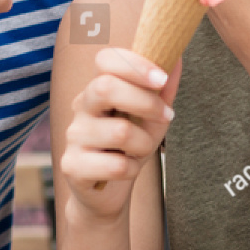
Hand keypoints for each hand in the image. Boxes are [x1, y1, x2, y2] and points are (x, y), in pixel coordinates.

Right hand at [61, 47, 178, 220]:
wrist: (105, 192)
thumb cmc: (128, 148)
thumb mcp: (151, 118)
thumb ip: (163, 90)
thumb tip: (177, 57)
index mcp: (97, 88)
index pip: (105, 59)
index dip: (134, 64)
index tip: (162, 78)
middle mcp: (81, 108)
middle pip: (105, 87)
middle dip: (145, 102)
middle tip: (166, 116)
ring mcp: (73, 137)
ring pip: (120, 131)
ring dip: (144, 144)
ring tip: (141, 150)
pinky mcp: (72, 166)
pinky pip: (116, 164)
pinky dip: (132, 169)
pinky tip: (126, 169)